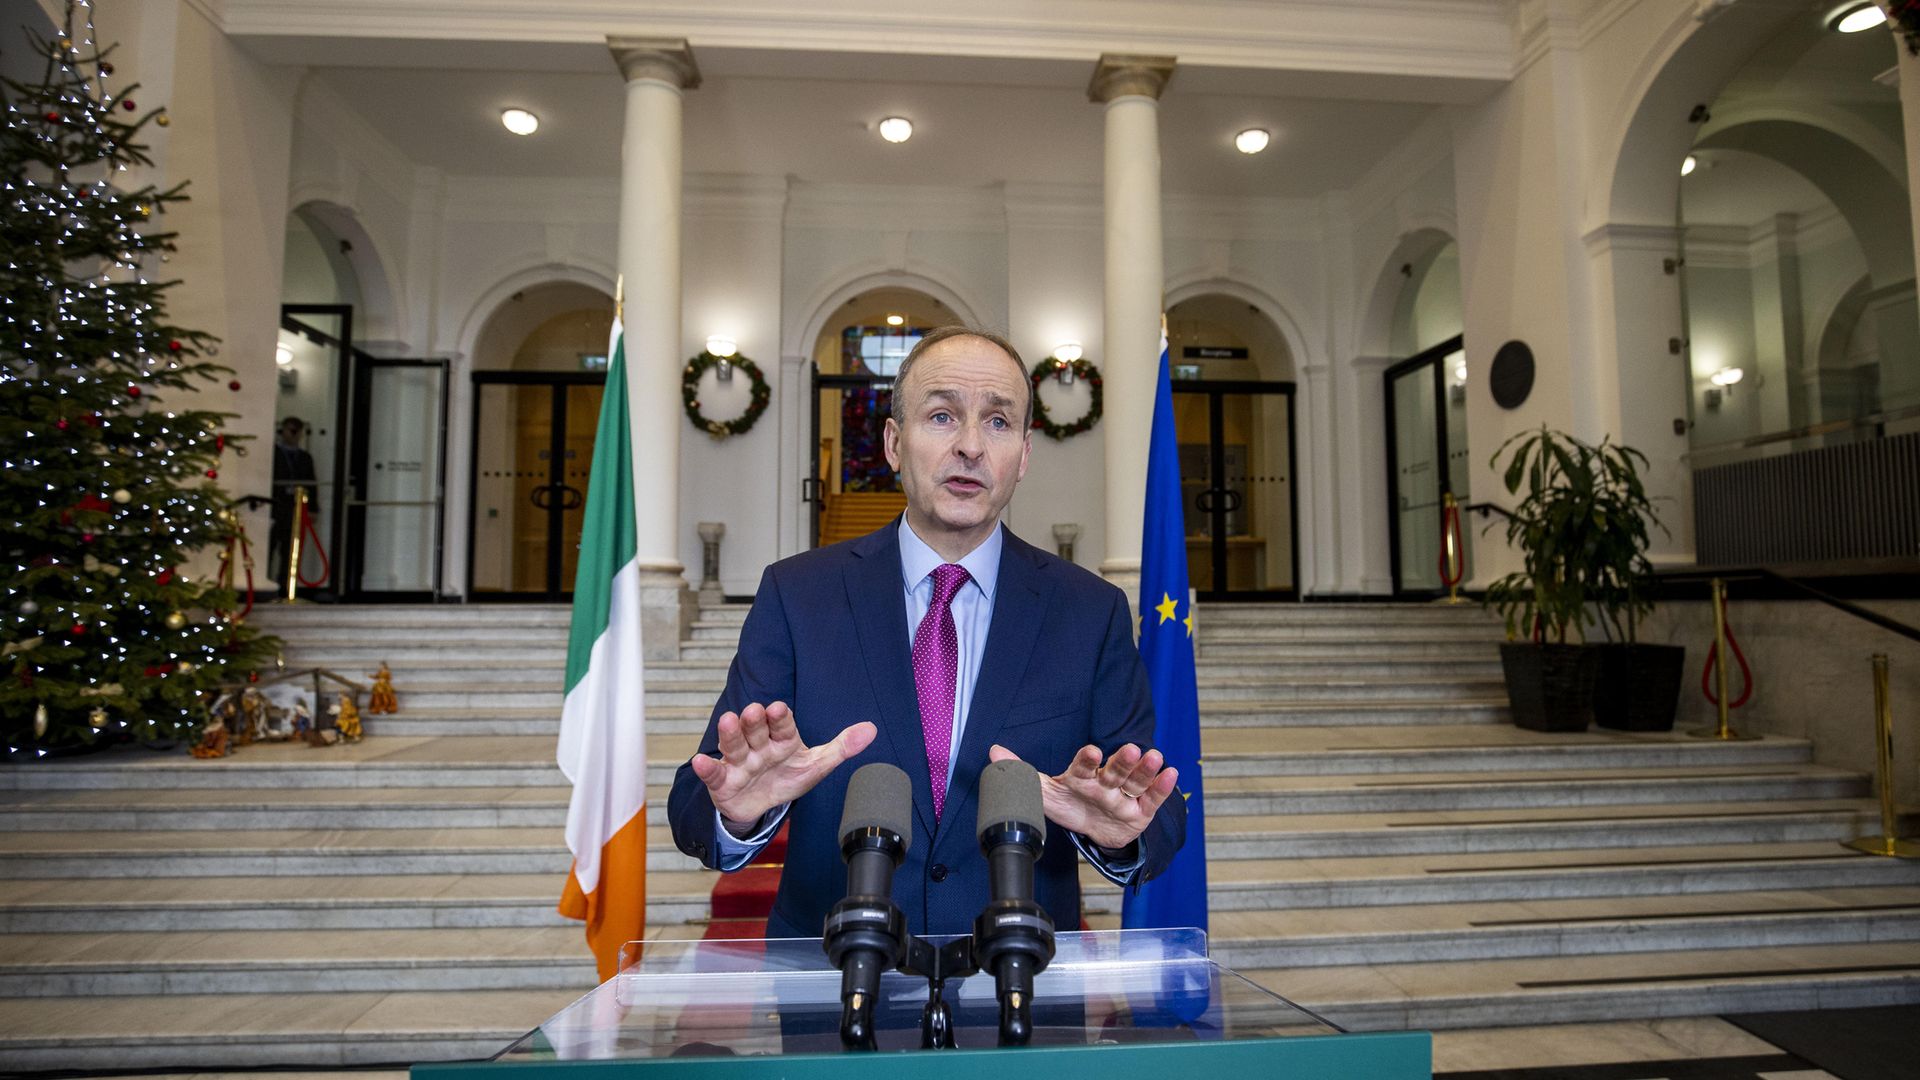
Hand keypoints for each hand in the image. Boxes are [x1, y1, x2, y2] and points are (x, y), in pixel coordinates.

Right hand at [688, 701, 875, 826]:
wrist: (761, 807)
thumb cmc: (787, 777)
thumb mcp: (817, 765)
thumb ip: (842, 747)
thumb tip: (871, 730)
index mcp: (783, 739)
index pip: (782, 724)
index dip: (780, 717)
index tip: (780, 709)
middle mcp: (759, 746)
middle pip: (755, 729)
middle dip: (754, 720)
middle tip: (754, 711)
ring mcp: (739, 762)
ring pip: (734, 744)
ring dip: (730, 733)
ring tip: (728, 721)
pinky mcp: (723, 781)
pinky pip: (714, 773)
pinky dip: (706, 768)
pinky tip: (700, 761)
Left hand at [987, 742, 1176, 849]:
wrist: (1097, 831)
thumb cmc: (1072, 805)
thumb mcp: (1047, 793)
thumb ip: (1024, 774)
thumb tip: (994, 752)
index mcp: (1082, 778)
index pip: (1084, 767)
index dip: (1087, 760)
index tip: (1090, 751)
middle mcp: (1106, 784)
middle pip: (1114, 771)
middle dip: (1122, 761)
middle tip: (1130, 750)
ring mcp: (1124, 796)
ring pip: (1135, 781)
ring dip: (1145, 770)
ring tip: (1154, 757)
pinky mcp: (1141, 810)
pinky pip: (1152, 798)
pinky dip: (1161, 787)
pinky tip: (1170, 773)